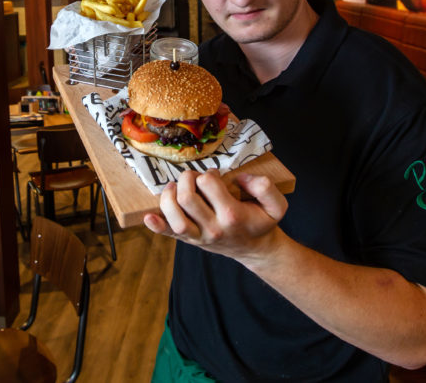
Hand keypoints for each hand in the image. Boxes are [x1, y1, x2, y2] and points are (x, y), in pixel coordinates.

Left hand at [143, 169, 288, 259]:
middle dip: (186, 179)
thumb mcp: (277, 205)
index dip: (209, 174)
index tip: (215, 176)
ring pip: (175, 219)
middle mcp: (213, 228)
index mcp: (232, 215)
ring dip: (168, 198)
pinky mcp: (190, 242)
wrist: (256, 250)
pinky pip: (169, 236)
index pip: (208, 184)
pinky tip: (148, 217)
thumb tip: (241, 178)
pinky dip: (157, 226)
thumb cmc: (261, 223)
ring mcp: (199, 237)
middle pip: (187, 198)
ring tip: (174, 188)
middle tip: (192, 177)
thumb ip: (265, 187)